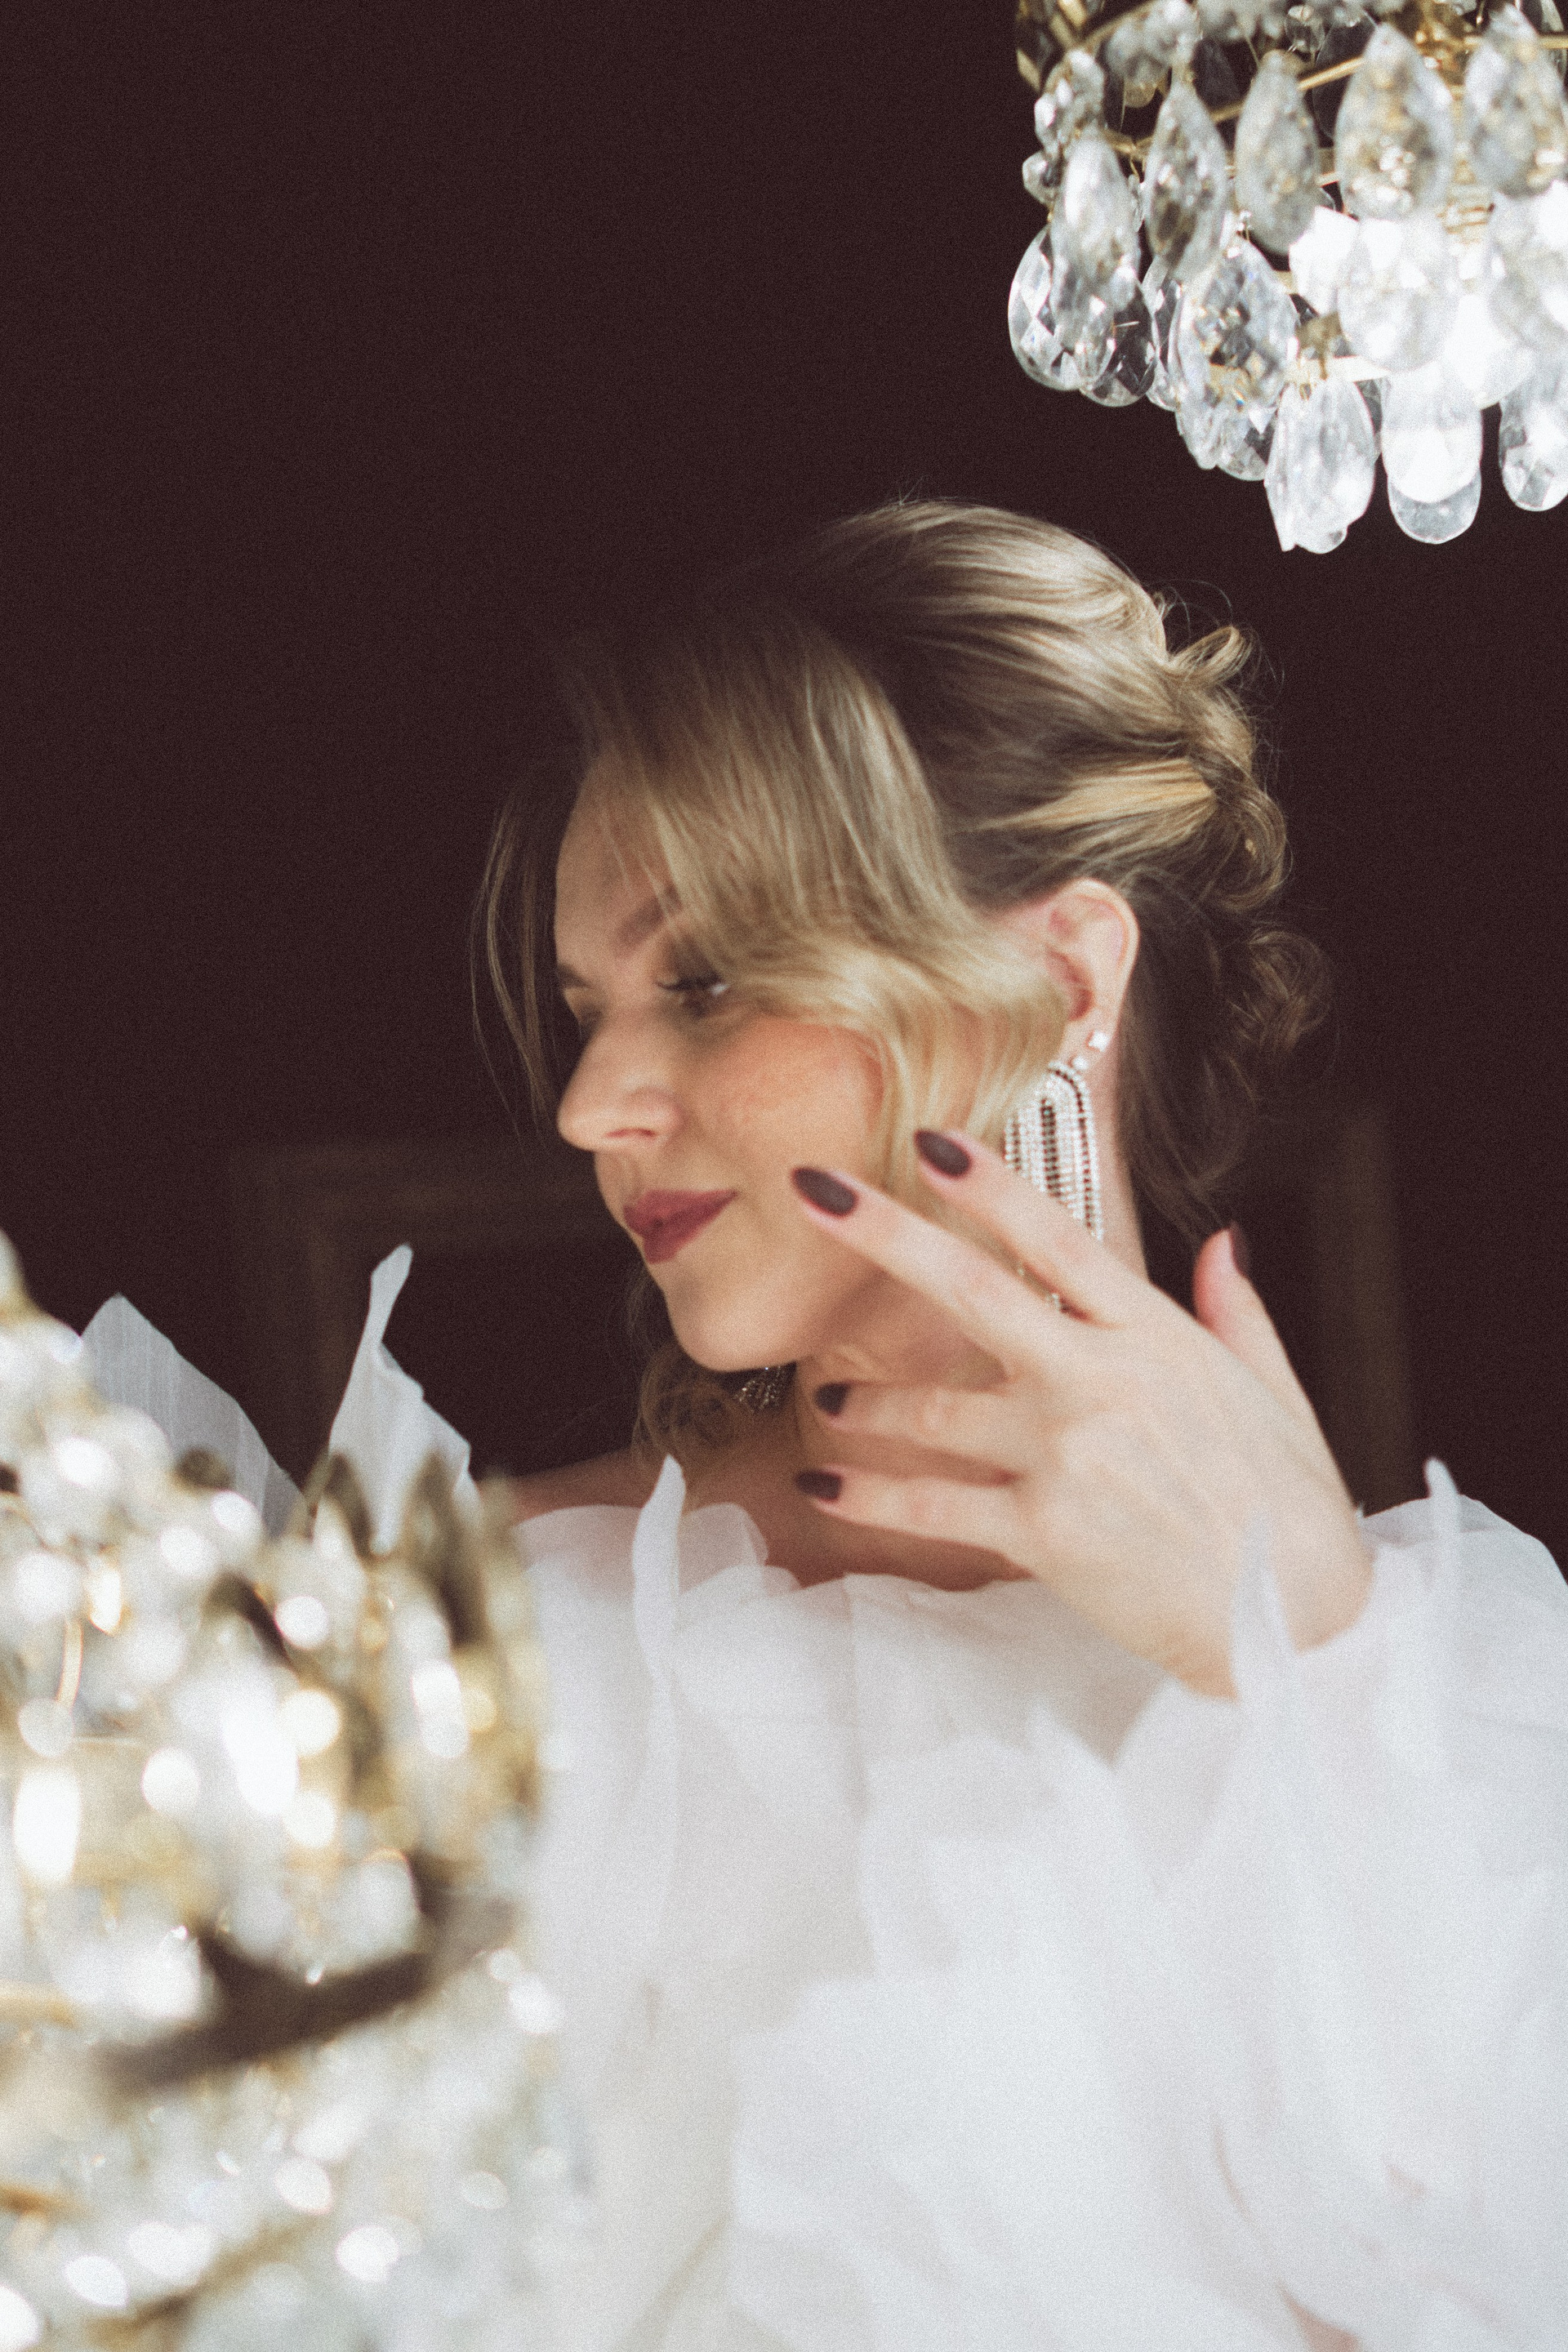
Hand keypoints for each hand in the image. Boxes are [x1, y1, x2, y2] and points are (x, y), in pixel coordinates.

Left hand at [789, 1137, 1371, 1697]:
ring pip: (933, 1409)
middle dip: (886, 1233)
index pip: (1058, 1238)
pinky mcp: (1042, 1532)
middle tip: (817, 1190)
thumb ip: (1236, 1311)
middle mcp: (1101, 1382)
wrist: (1297, 1626)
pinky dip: (867, 1493)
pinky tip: (823, 1484)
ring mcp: (1066, 1455)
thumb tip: (1222, 1244)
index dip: (989, 1185)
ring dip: (870, 1401)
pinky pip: (930, 1503)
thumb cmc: (1290, 1510)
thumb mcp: (1277, 1393)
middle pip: (973, 1290)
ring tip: (832, 1398)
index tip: (930, 1138)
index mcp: (1156, 1337)